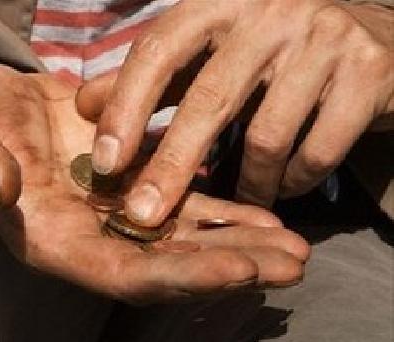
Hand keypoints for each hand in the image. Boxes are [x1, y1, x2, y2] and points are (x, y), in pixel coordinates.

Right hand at [0, 63, 308, 302]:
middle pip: (167, 266)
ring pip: (182, 239)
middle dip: (229, 268)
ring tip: (294, 249)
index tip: (238, 271)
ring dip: (239, 245)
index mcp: (49, 239)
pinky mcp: (125, 181)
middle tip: (292, 266)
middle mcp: (87, 237)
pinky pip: (180, 203)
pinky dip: (222, 210)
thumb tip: (1, 184)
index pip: (121, 273)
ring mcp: (109, 212)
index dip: (179, 275)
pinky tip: (265, 213)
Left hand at [81, 0, 392, 224]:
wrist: (376, 36)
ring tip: (238, 200)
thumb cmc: (272, 53)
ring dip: (247, 184)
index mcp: (219, 3)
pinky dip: (292, 181)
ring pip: (266, 136)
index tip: (104, 163)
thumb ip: (152, 77)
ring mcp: (324, 38)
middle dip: (171, 166)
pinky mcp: (368, 73)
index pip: (158, 51)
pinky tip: (283, 186)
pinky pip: (316, 151)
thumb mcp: (208, 54)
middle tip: (143, 214)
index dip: (125, 108)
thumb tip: (85, 104)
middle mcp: (270, 11)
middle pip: (208, 100)